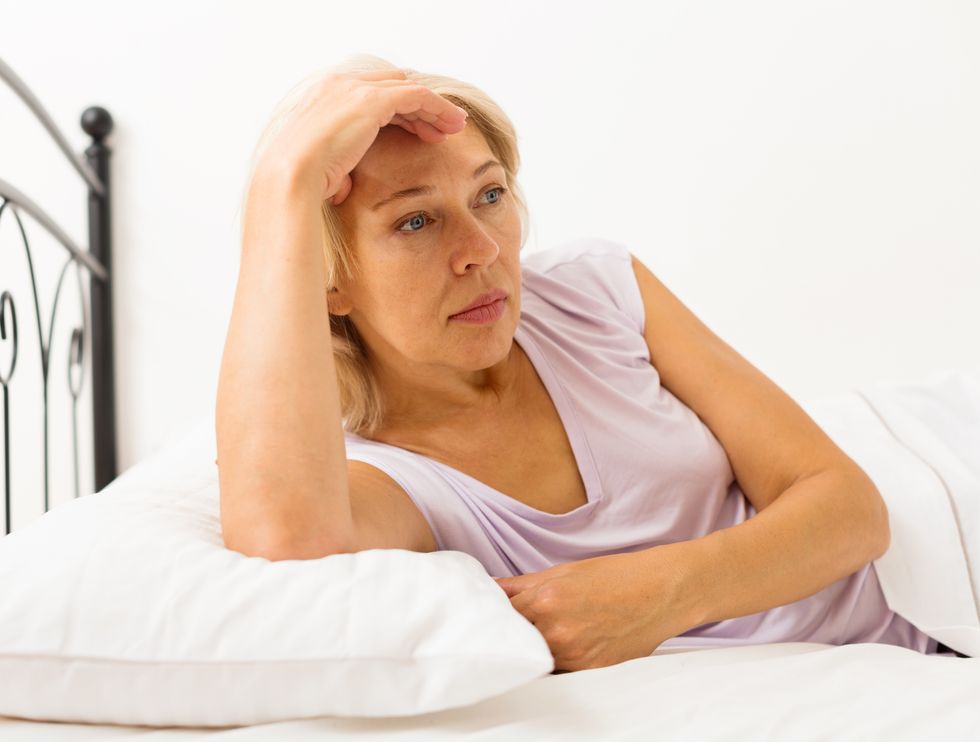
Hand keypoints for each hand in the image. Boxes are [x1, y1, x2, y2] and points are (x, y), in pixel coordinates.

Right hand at [254, 68, 468, 203]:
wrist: (288, 178)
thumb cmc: (298, 184)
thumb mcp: (317, 170)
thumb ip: (334, 169)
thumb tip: (340, 187)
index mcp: (320, 98)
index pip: (369, 94)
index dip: (397, 112)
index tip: (417, 131)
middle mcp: (336, 85)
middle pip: (390, 86)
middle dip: (417, 107)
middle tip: (441, 129)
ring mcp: (352, 89)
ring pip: (407, 89)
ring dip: (433, 108)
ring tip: (455, 127)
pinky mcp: (370, 100)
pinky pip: (416, 96)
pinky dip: (437, 108)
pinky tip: (452, 125)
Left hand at [494, 549, 695, 672]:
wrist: (660, 591)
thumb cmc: (614, 576)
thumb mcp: (564, 571)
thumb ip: (523, 584)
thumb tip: (490, 588)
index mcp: (545, 600)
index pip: (502, 616)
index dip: (496, 617)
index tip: (492, 617)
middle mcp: (556, 630)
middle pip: (516, 643)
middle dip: (511, 637)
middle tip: (511, 631)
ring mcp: (574, 655)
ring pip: (537, 662)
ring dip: (533, 653)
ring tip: (542, 638)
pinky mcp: (592, 671)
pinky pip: (561, 673)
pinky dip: (556, 664)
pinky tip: (563, 650)